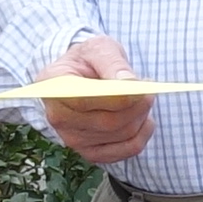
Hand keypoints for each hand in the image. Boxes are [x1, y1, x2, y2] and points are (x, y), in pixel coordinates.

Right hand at [41, 30, 154, 167]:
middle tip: (149, 89)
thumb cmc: (89, 60)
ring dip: (141, 115)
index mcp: (53, 86)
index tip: (140, 88)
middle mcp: (57, 117)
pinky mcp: (89, 152)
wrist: (81, 77)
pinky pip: (126, 150)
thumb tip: (129, 83)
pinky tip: (144, 118)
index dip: (116, 97)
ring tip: (143, 97)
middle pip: (107, 121)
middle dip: (137, 105)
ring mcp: (72, 139)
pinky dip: (143, 134)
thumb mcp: (99, 48)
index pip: (84, 99)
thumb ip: (112, 63)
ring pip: (121, 134)